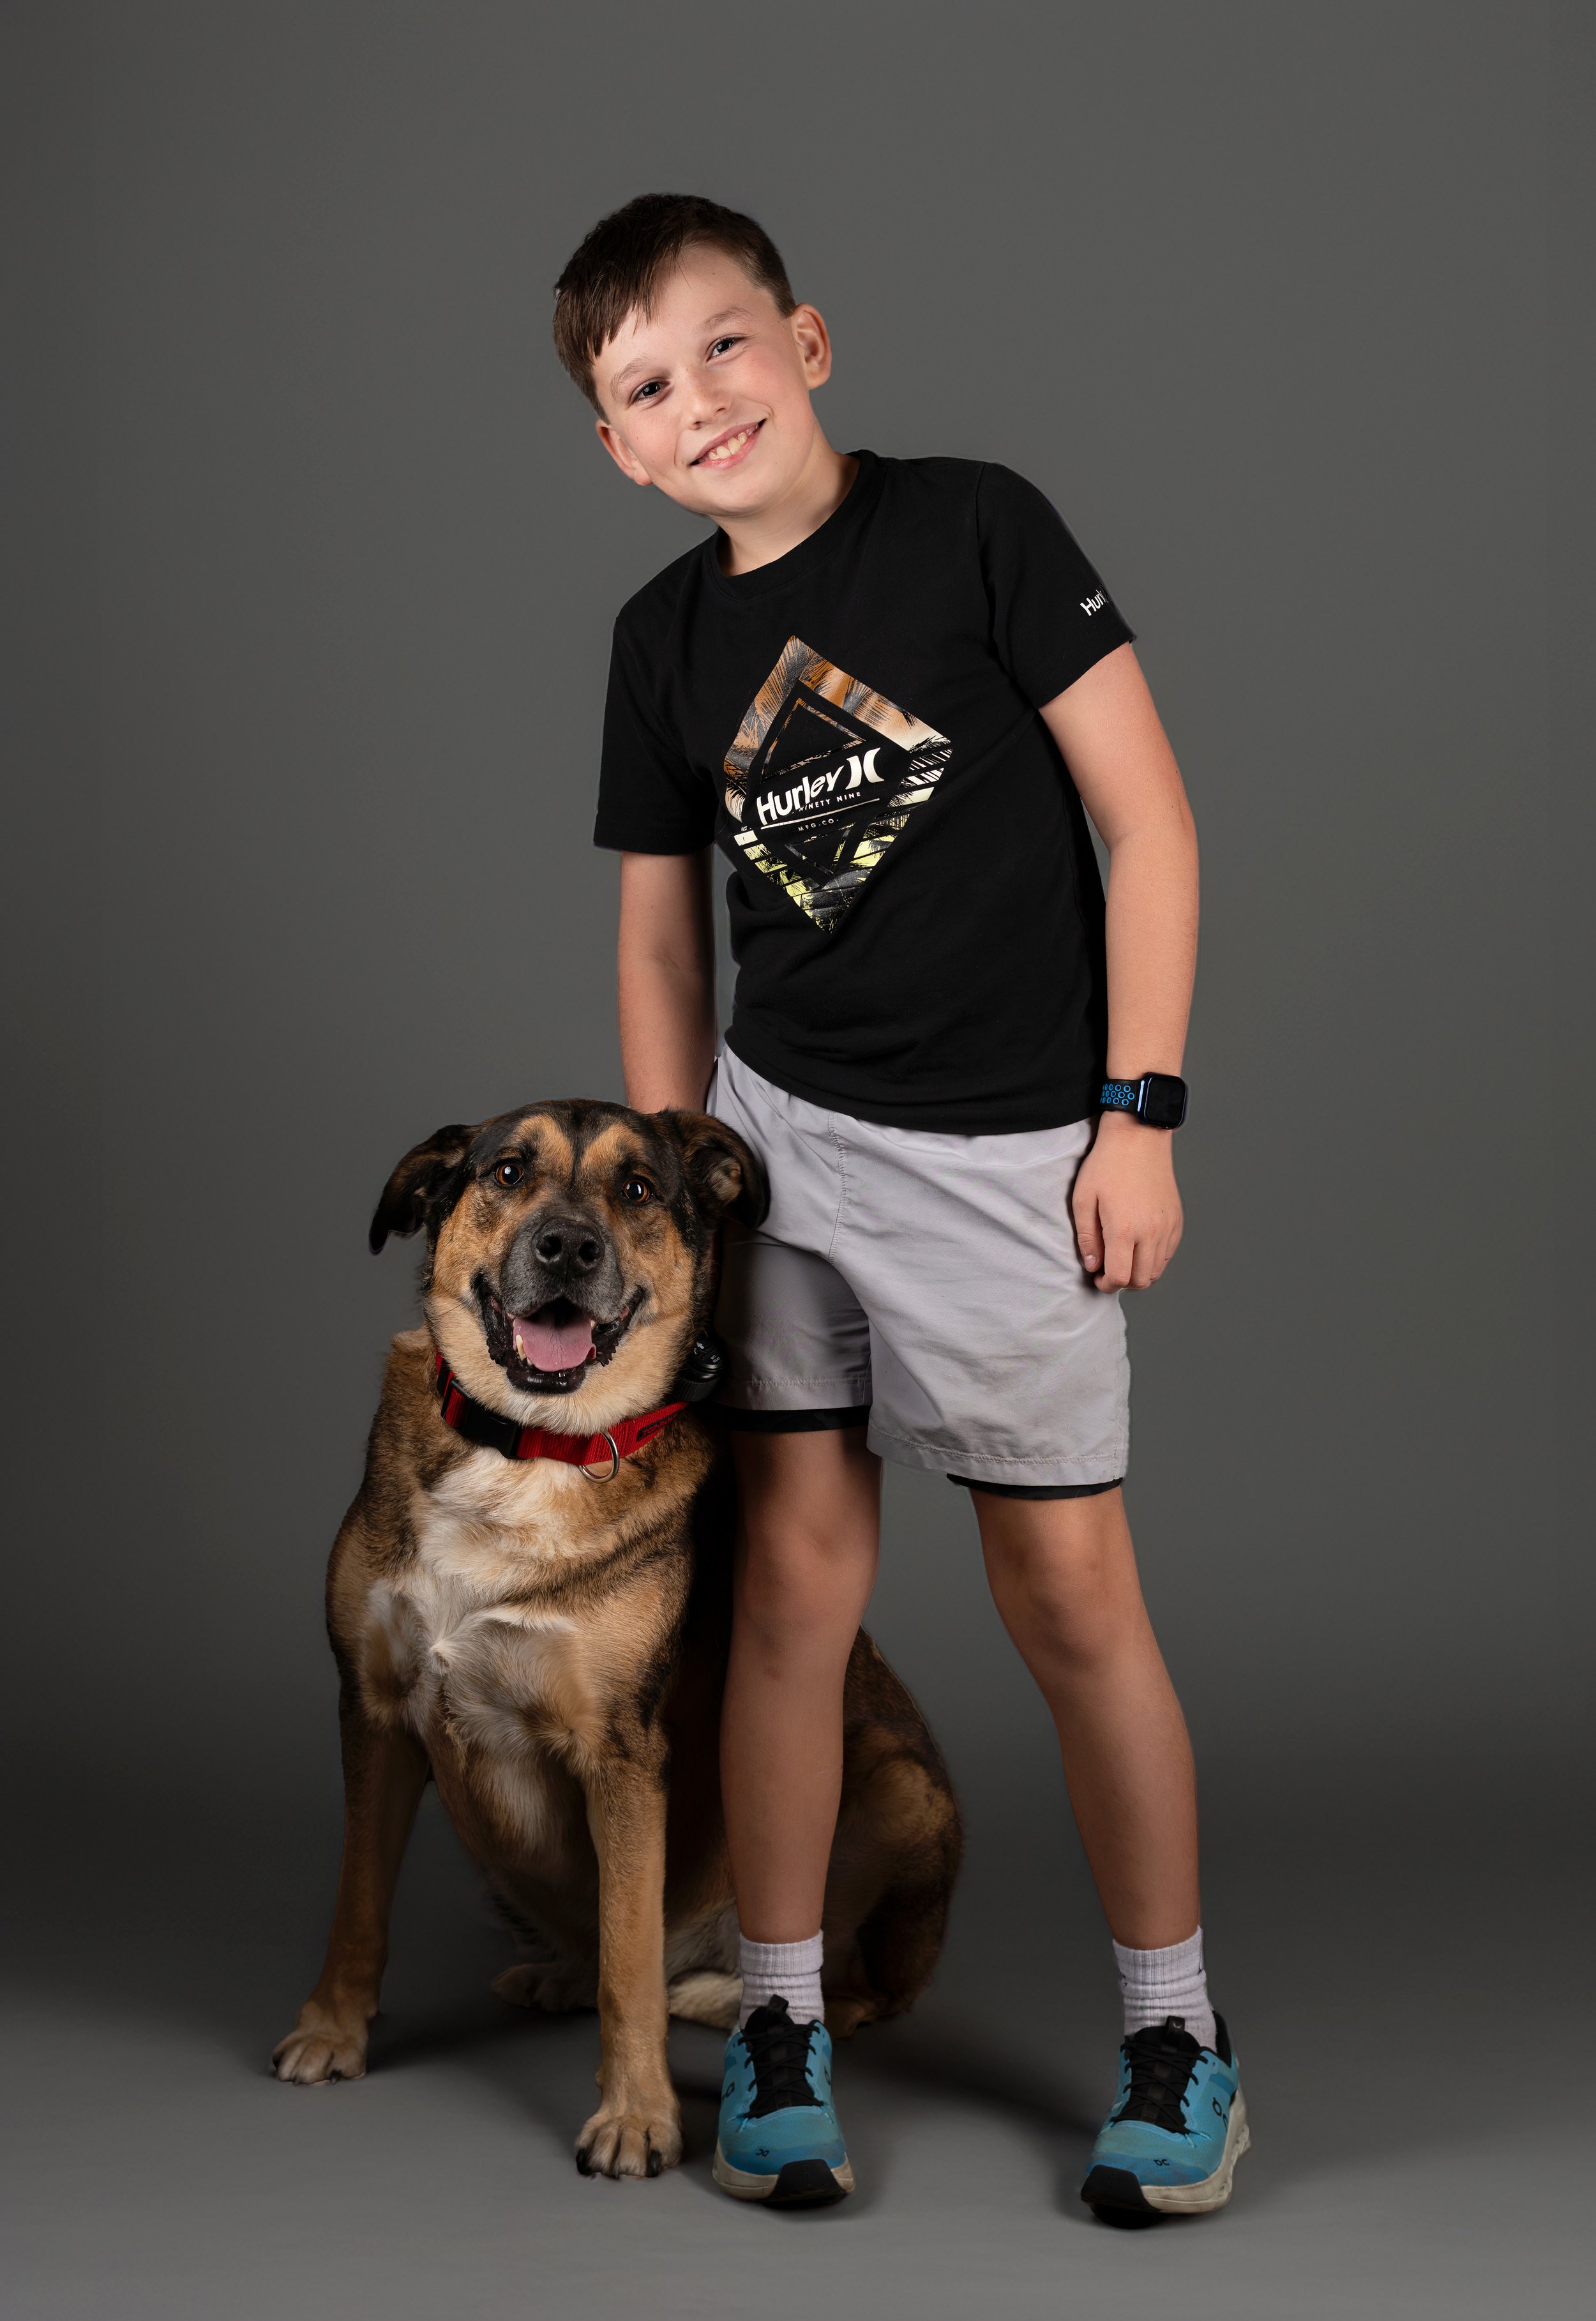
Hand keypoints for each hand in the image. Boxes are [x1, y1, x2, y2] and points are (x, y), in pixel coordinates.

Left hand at [1071, 1112, 1182, 1291]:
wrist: (1138, 1138)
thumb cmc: (1107, 1165)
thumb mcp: (1083, 1200)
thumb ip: (1086, 1237)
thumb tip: (1093, 1265)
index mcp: (1125, 1229)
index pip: (1120, 1277)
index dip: (1106, 1285)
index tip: (1097, 1278)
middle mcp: (1151, 1233)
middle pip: (1141, 1280)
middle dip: (1122, 1282)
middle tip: (1108, 1271)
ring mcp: (1167, 1227)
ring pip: (1157, 1271)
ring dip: (1138, 1273)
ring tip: (1122, 1259)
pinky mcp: (1177, 1221)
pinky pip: (1168, 1254)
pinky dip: (1153, 1260)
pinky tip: (1138, 1247)